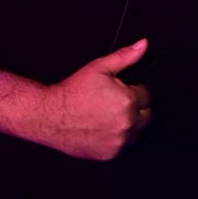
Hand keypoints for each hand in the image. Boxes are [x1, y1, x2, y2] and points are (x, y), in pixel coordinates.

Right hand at [42, 38, 151, 159]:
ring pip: (137, 133)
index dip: (134, 91)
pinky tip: (103, 129)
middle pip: (147, 116)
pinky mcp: (110, 154)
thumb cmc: (73, 92)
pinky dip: (117, 139)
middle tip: (116, 104)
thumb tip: (143, 44)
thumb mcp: (99, 68)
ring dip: (130, 125)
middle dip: (137, 108)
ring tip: (109, 116)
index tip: (120, 92)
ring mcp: (119, 141)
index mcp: (128, 101)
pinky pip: (124, 146)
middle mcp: (127, 123)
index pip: (147, 96)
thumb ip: (125, 56)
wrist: (50, 116)